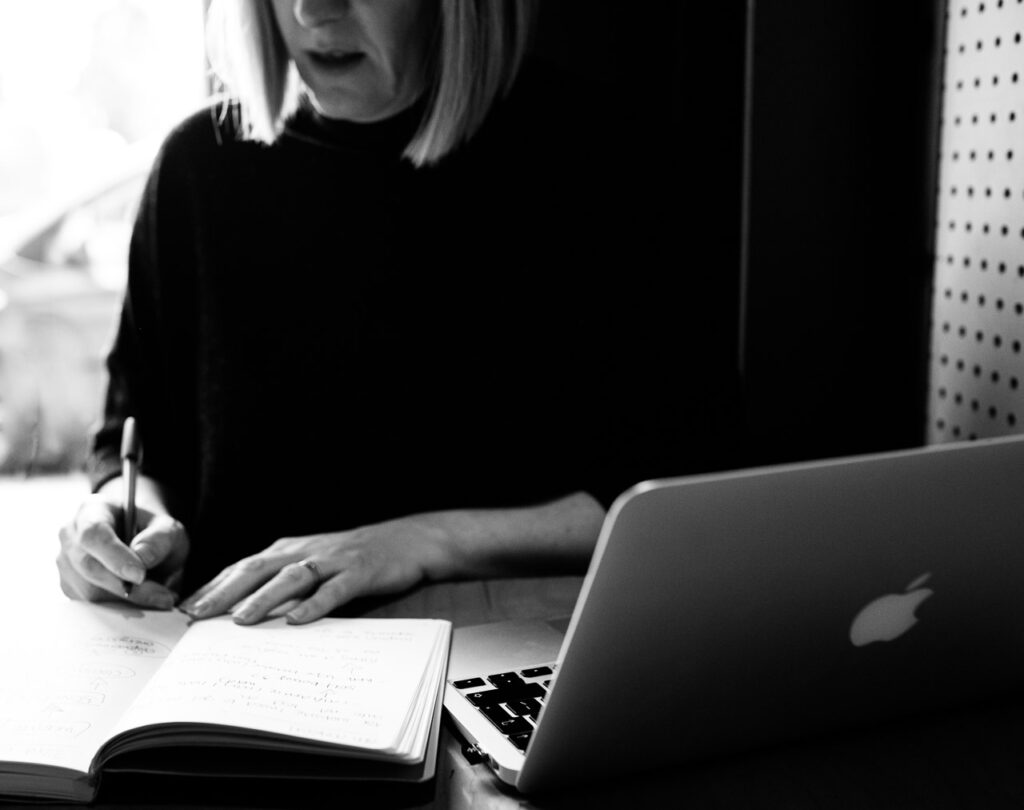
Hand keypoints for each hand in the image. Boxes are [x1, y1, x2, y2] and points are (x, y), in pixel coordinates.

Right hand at [57, 493, 189, 608]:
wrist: (143, 540)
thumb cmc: (152, 530)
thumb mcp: (168, 527)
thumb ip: (159, 539)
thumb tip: (142, 559)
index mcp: (92, 511)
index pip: (93, 534)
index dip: (115, 557)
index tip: (140, 575)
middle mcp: (71, 536)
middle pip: (88, 567)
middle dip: (126, 586)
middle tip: (162, 596)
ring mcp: (67, 564)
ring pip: (89, 592)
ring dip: (127, 601)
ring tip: (161, 598)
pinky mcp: (72, 588)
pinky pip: (91, 606)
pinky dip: (121, 609)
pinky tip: (145, 602)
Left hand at [180, 518, 448, 624]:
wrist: (406, 540)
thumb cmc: (354, 558)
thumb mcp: (313, 564)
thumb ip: (283, 583)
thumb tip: (243, 612)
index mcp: (289, 549)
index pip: (244, 566)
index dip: (214, 586)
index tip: (185, 608)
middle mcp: (305, 551)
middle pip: (258, 569)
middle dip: (224, 592)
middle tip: (197, 615)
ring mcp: (333, 560)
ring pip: (292, 578)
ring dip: (264, 598)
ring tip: (240, 620)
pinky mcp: (359, 571)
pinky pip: (334, 590)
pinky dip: (315, 605)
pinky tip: (298, 621)